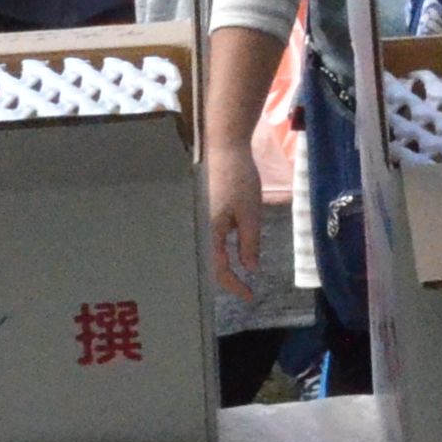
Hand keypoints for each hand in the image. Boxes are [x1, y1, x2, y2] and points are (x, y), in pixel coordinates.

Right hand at [203, 137, 272, 302]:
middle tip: (241, 288)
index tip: (250, 295)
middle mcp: (194, 229)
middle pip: (205, 264)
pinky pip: (202, 237)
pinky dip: (214, 248)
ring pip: (203, 251)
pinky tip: (225, 250)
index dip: (234, 285)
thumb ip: (249, 243)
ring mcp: (192, 220)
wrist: (222, 146)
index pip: (218, 269)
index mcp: (207, 232)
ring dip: (218, 263)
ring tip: (234, 273)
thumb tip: (249, 268)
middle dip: (223, 278)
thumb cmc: (238, 178)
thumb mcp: (250, 213)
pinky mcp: (193, 211)